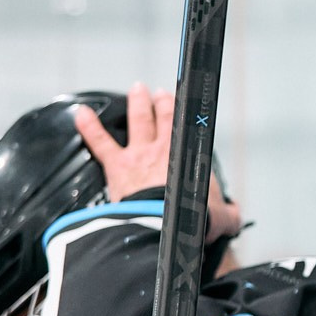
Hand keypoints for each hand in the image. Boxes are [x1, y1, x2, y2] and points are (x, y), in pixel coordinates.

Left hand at [73, 84, 242, 245]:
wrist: (164, 226)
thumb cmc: (192, 218)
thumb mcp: (220, 218)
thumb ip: (228, 214)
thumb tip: (234, 215)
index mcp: (190, 157)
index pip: (190, 129)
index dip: (188, 116)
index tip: (187, 105)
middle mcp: (165, 149)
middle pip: (166, 118)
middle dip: (164, 103)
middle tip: (161, 92)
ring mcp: (140, 155)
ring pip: (138, 121)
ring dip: (137, 103)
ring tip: (137, 89)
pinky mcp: (117, 166)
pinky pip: (100, 141)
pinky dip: (89, 126)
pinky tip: (80, 113)